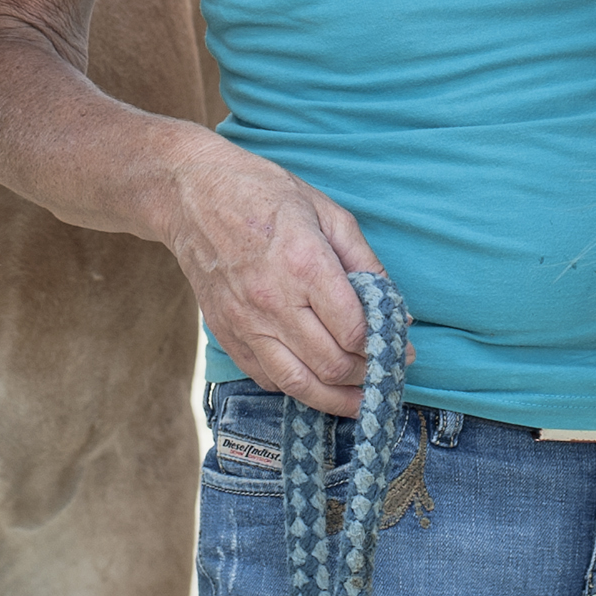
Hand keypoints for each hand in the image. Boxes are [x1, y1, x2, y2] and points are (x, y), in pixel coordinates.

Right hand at [153, 135, 385, 415]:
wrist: (193, 195)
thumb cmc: (264, 195)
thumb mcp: (327, 212)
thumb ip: (365, 263)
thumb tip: (395, 312)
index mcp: (305, 264)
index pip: (354, 330)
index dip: (385, 348)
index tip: (403, 350)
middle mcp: (274, 302)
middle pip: (331, 365)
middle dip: (367, 377)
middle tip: (385, 373)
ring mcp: (246, 323)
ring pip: (299, 385)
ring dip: (336, 400)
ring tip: (360, 399)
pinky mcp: (227, 335)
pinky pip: (267, 379)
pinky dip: (298, 388)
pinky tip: (317, 381)